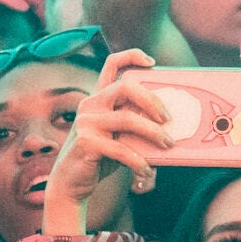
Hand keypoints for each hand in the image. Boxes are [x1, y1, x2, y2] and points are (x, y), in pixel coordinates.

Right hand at [46, 49, 169, 206]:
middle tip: (168, 118)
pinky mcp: (86, 143)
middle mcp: (90, 105)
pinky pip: (120, 149)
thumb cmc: (100, 159)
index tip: (152, 63)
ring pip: (127, 118)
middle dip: (152, 100)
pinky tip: (146, 171)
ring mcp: (86, 122)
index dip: (132, 56)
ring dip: (153, 132)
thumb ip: (134, 125)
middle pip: (125, 87)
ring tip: (168, 144)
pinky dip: (138, 161)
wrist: (70, 184)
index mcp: (99, 98)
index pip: (112, 64)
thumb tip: (170, 126)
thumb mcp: (118, 137)